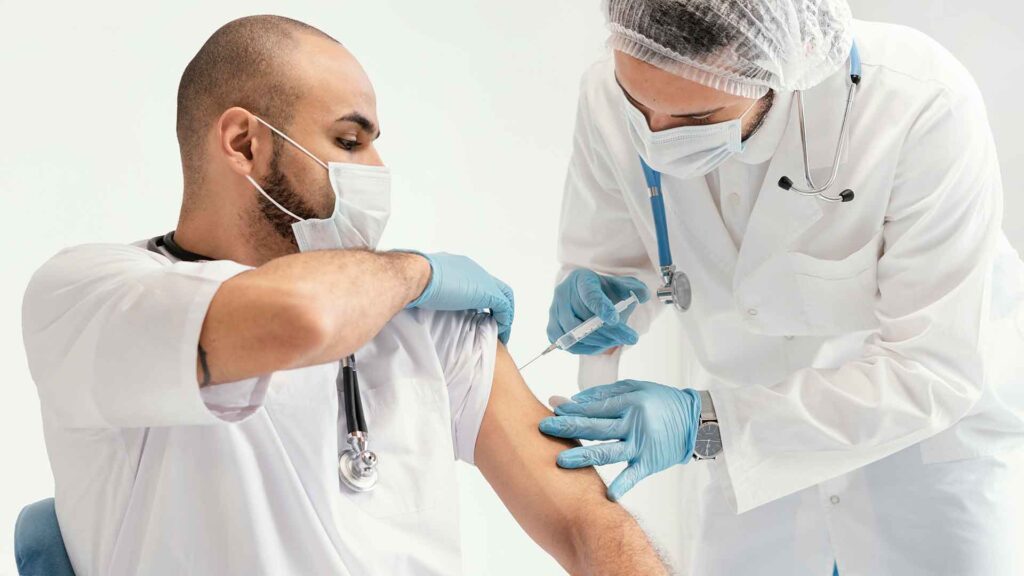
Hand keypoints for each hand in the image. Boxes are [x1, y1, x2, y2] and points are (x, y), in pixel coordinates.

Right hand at [407, 252, 514, 342]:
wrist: (416, 275)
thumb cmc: (412, 278)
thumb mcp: (424, 284)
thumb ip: (431, 291)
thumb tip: (424, 301)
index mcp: (458, 266)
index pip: (477, 282)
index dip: (481, 297)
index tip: (478, 312)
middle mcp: (472, 269)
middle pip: (495, 287)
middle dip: (498, 305)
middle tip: (495, 322)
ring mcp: (481, 279)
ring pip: (503, 296)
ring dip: (503, 314)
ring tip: (500, 330)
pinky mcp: (487, 292)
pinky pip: (504, 308)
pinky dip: (504, 320)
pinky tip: (499, 331)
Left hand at [538, 380, 700, 500]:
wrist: (696, 422)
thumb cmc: (662, 401)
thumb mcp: (637, 388)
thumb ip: (606, 393)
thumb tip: (576, 399)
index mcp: (630, 402)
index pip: (595, 406)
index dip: (572, 407)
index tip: (553, 407)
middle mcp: (634, 424)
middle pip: (596, 427)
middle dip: (568, 427)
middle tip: (544, 428)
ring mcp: (642, 446)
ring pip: (608, 452)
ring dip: (584, 457)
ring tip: (561, 461)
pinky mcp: (650, 463)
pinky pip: (633, 476)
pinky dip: (621, 486)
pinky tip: (606, 495)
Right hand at [547, 270, 649, 354]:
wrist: (584, 296)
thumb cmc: (604, 291)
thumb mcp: (621, 285)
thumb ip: (635, 289)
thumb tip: (642, 296)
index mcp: (581, 279)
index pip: (589, 295)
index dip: (601, 308)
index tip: (615, 320)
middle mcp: (563, 293)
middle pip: (582, 318)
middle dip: (608, 332)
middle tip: (630, 338)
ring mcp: (554, 311)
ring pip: (573, 333)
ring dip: (597, 342)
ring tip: (616, 342)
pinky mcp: (552, 327)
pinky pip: (566, 344)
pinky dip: (583, 348)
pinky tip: (599, 346)